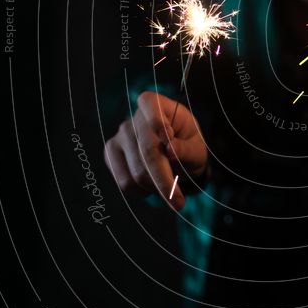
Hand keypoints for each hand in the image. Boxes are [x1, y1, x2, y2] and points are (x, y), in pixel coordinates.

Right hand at [103, 91, 207, 209]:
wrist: (175, 156)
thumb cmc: (188, 147)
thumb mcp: (197, 148)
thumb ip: (187, 149)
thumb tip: (171, 150)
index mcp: (157, 105)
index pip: (150, 104)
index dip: (157, 122)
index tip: (168, 139)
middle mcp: (135, 117)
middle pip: (148, 151)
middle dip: (165, 180)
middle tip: (179, 203)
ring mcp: (120, 136)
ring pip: (137, 173)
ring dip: (156, 188)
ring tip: (169, 186)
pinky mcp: (111, 154)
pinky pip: (125, 182)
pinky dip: (143, 192)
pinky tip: (153, 185)